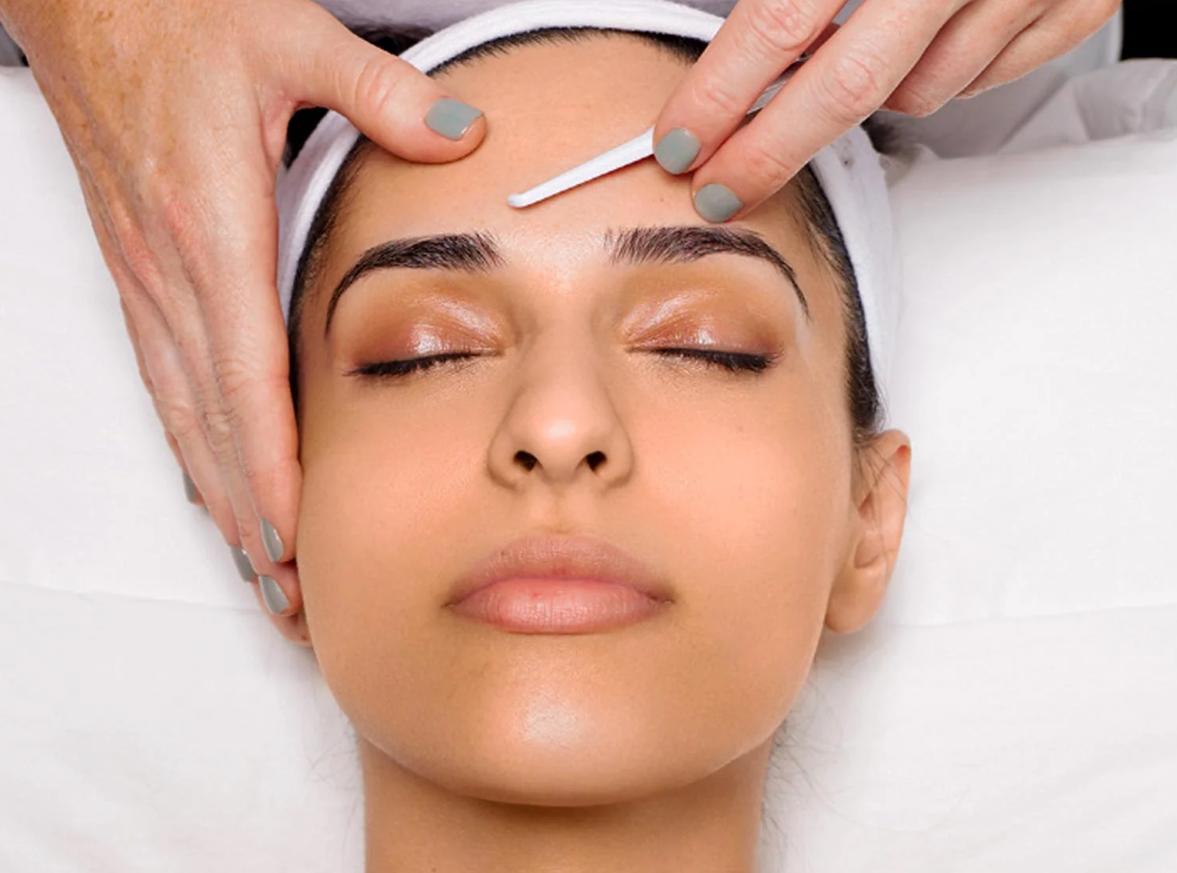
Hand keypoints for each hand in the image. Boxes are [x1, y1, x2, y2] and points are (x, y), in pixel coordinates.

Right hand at [0, 0, 485, 632]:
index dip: (270, 462)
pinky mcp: (140, 272)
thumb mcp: (291, 38)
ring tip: (259, 571)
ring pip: (183, 415)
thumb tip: (462, 131)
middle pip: (212, 421)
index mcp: (214, 226)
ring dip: (221, 500)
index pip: (244, 372)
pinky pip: (166, 382)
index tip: (296, 535)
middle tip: (292, 594)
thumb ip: (379, 93)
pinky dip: (192, 448)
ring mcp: (148, 277)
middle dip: (253, 515)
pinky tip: (214, 489)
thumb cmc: (178, 17)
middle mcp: (172, 269)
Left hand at [652, 0, 1119, 220]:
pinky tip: (935, 33)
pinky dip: (945, 70)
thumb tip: (723, 45)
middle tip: (722, 188)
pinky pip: (981, 80)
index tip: (683, 141)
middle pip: (846, 90)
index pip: (781, 25)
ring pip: (917, 92)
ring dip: (873, 90)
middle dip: (769, 152)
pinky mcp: (1076, 5)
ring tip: (866, 45)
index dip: (722, 94)